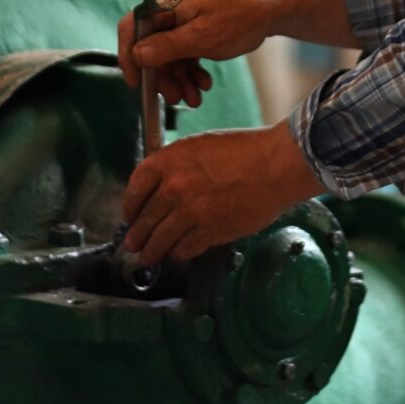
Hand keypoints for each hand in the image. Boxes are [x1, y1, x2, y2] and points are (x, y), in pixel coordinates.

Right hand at [117, 0, 278, 108]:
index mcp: (165, 3)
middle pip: (152, 46)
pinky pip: (185, 50)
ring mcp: (183, 17)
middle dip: (164, 75)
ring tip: (194, 97)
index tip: (137, 83)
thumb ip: (167, 46)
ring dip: (180, 78)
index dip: (129, 57)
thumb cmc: (239, 15)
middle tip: (175, 98)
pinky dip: (191, 69)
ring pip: (170, 53)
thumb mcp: (202, 37)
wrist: (272, 6)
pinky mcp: (196, 25)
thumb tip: (137, 55)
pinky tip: (203, 84)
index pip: (133, 28)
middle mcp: (170, 7)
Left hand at [121, 124, 322, 264]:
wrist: (274, 166)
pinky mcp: (209, 231)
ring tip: (149, 257)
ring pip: (160, 240)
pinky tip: (178, 254)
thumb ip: (177, 165)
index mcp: (169, 160)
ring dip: (152, 252)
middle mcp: (174, 187)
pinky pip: (184, 249)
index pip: (135, 188)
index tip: (130, 215)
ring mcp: (191, 211)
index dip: (129, 206)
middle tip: (133, 244)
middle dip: (136, 236)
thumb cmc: (245, 151)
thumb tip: (160, 187)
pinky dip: (179, 254)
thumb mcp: (201, 146)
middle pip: (144, 219)